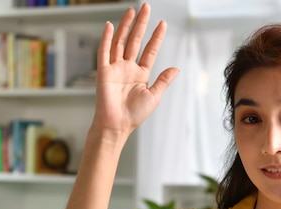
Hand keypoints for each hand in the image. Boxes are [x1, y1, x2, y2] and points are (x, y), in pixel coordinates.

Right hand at [91, 3, 178, 139]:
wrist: (117, 125)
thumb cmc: (135, 115)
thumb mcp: (154, 96)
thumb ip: (163, 80)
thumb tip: (176, 68)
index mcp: (141, 74)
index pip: (150, 50)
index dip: (156, 37)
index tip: (163, 24)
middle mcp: (128, 68)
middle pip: (135, 41)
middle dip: (141, 24)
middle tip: (147, 7)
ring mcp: (115, 68)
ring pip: (121, 42)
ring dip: (126, 26)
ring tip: (132, 11)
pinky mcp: (103, 72)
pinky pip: (104, 52)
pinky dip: (107, 38)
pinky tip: (111, 26)